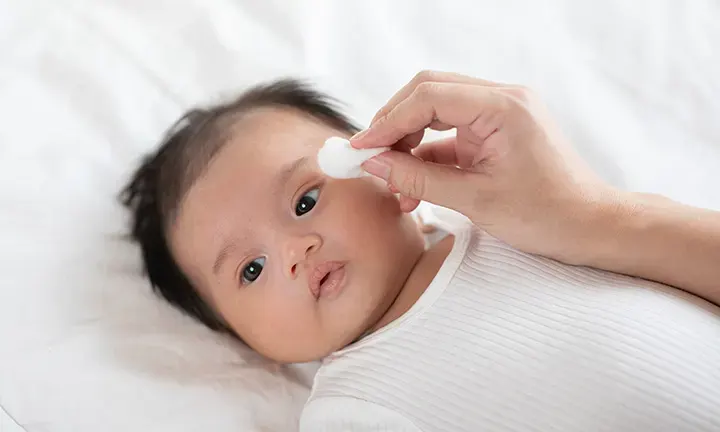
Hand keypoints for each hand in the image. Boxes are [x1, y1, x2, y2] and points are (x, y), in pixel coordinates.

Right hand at [352, 70, 617, 260]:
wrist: (589, 226)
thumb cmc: (546, 214)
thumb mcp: (474, 200)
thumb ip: (418, 178)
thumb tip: (374, 163)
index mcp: (503, 107)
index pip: (428, 97)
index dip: (388, 122)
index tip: (362, 149)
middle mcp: (502, 99)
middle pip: (429, 92)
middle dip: (394, 125)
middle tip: (371, 158)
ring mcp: (500, 113)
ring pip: (437, 111)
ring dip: (409, 142)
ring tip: (395, 182)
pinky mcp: (496, 131)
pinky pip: (451, 132)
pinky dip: (428, 154)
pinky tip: (414, 184)